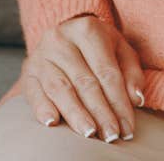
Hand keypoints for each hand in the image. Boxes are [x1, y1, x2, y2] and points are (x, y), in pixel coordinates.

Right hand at [20, 14, 146, 143]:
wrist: (65, 35)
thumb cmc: (98, 47)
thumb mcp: (120, 50)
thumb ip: (131, 73)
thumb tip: (136, 99)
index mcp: (87, 29)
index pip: (107, 72)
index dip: (119, 102)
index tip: (127, 127)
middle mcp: (61, 39)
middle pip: (84, 82)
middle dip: (100, 112)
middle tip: (111, 135)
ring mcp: (41, 54)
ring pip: (59, 88)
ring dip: (75, 113)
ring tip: (89, 132)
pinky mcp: (28, 70)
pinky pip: (33, 91)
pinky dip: (42, 108)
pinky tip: (52, 122)